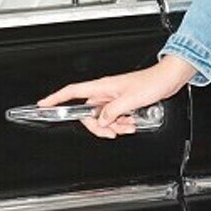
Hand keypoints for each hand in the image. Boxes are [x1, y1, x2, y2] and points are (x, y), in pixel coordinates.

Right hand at [37, 54, 198, 138]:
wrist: (168, 79)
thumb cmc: (152, 82)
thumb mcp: (130, 100)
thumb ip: (112, 112)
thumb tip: (100, 120)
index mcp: (102, 86)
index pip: (72, 91)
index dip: (55, 98)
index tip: (43, 104)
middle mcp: (105, 92)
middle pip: (89, 113)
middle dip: (99, 125)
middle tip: (112, 131)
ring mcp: (113, 98)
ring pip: (103, 117)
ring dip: (114, 126)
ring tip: (128, 126)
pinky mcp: (123, 102)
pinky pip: (115, 117)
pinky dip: (122, 123)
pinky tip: (131, 123)